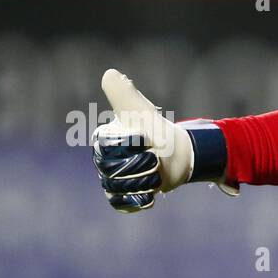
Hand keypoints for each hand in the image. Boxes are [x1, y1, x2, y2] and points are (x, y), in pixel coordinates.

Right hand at [92, 69, 193, 212]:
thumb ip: (124, 93)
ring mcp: (111, 180)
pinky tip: (151, 195)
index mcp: (103, 139)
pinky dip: (136, 201)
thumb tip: (110, 74)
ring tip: (157, 174)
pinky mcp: (122, 196)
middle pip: (114, 171)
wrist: (175, 153)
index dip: (132, 145)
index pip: (110, 148)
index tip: (147, 139)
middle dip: (142, 165)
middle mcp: (102, 160)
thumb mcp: (141, 110)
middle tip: (156, 160)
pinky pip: (121, 203)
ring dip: (144, 182)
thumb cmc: (156, 128)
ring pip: (119, 188)